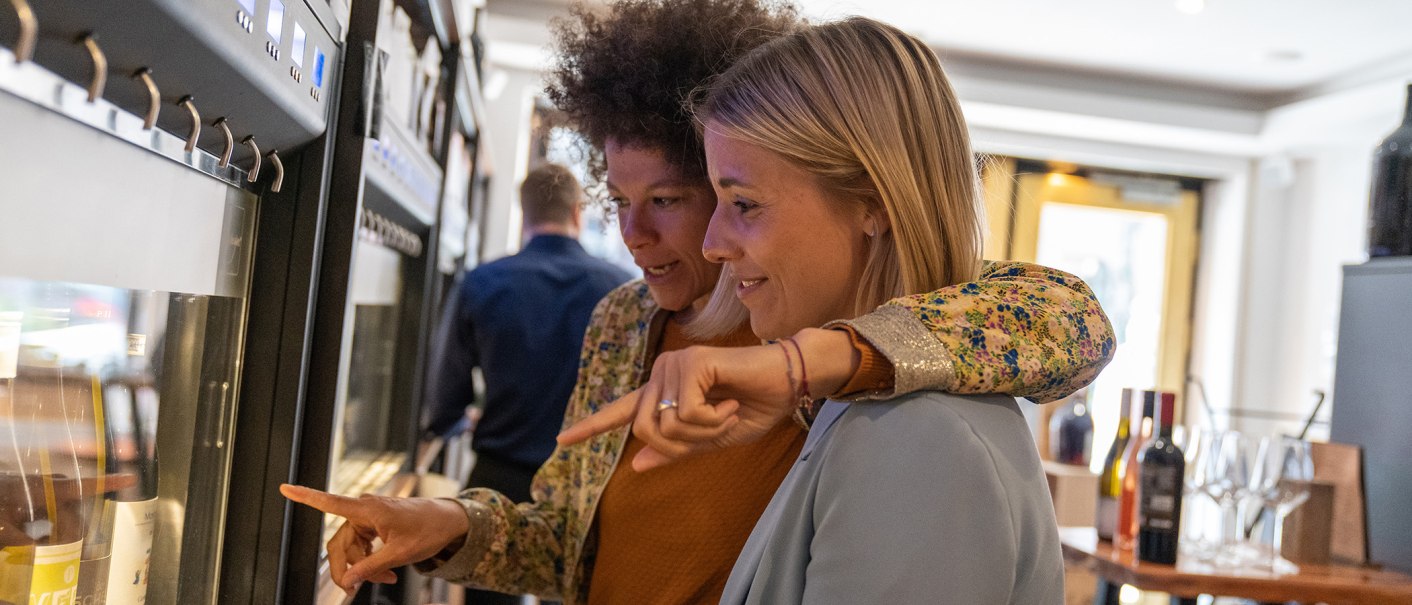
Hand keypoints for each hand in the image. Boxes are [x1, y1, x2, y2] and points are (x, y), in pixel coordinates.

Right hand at [280, 484, 469, 592]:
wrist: (449, 522)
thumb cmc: (429, 530)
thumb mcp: (400, 554)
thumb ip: (371, 566)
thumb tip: (348, 580)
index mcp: (369, 510)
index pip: (330, 502)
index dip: (305, 496)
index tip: (285, 488)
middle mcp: (365, 510)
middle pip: (340, 543)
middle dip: (348, 567)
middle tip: (353, 590)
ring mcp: (370, 518)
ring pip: (352, 548)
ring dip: (364, 567)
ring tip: (385, 578)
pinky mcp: (375, 525)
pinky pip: (362, 546)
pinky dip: (370, 561)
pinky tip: (385, 572)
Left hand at [557, 328, 856, 469]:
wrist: (787, 385)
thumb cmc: (754, 408)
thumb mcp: (712, 438)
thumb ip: (675, 449)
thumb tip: (636, 464)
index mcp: (664, 393)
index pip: (621, 413)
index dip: (591, 427)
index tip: (562, 442)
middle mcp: (662, 373)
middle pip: (646, 431)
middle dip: (684, 442)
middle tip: (719, 424)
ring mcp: (673, 365)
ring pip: (665, 425)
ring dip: (705, 430)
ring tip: (728, 409)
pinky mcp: (690, 363)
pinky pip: (685, 414)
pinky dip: (713, 419)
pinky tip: (731, 401)